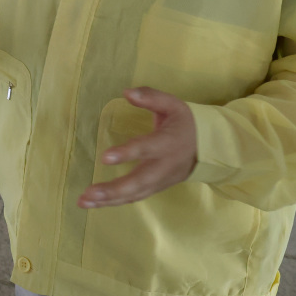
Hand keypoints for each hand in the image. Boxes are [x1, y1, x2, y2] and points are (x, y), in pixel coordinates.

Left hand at [78, 87, 196, 208]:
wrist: (211, 149)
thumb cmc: (186, 124)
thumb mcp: (173, 105)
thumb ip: (150, 97)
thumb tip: (126, 92)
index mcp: (167, 143)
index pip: (146, 149)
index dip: (127, 153)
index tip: (104, 157)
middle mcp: (164, 166)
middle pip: (139, 181)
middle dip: (113, 190)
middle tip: (89, 193)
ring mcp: (161, 181)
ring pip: (135, 194)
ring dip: (109, 200)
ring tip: (84, 201)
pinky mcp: (157, 188)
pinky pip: (135, 197)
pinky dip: (116, 202)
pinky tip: (95, 203)